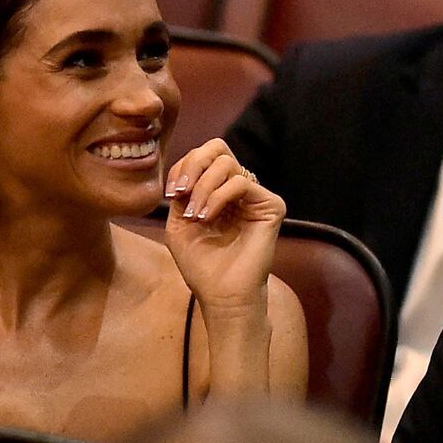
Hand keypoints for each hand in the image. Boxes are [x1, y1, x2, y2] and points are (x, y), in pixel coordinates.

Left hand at [162, 140, 284, 310]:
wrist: (222, 295)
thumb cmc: (201, 265)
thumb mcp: (178, 223)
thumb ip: (181, 192)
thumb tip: (185, 169)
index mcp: (218, 191)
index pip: (202, 157)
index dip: (182, 167)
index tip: (171, 194)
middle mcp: (238, 189)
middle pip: (217, 148)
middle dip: (193, 164)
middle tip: (182, 191)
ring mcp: (255, 196)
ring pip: (227, 163)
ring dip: (203, 187)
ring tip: (196, 215)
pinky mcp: (271, 205)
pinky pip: (241, 182)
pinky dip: (218, 196)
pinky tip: (208, 217)